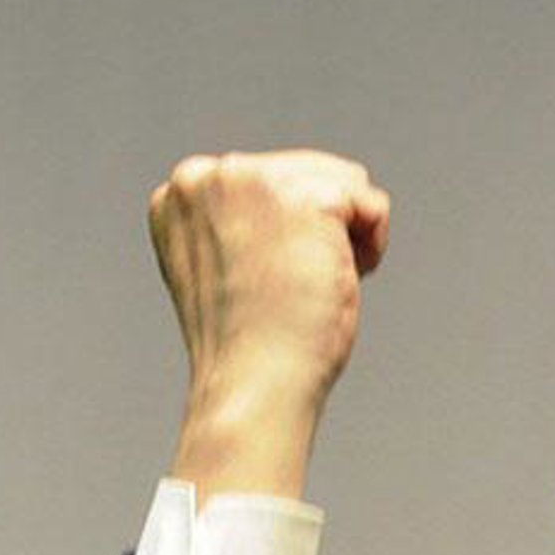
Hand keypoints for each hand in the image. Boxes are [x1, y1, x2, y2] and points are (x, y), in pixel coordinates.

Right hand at [150, 150, 391, 500]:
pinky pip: (371, 202)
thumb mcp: (232, 271)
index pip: (266, 183)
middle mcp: (206, 174)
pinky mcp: (302, 196)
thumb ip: (242, 227)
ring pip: (343, 182)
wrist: (254, 383)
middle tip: (303, 287)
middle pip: (307, 171)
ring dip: (350, 234)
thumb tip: (296, 214)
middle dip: (323, 228)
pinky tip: (351, 278)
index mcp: (180, 194)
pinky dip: (375, 243)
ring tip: (323, 283)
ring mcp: (251, 179)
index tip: (276, 282)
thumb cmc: (251, 348)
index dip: (292, 233)